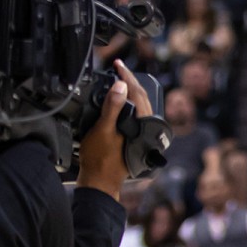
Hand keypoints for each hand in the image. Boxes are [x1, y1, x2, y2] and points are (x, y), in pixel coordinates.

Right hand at [78, 60, 152, 199]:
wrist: (100, 182)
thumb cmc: (100, 158)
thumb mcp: (103, 129)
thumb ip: (113, 107)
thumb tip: (121, 86)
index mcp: (142, 126)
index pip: (138, 93)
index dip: (127, 76)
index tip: (118, 64)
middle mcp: (146, 130)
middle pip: (142, 98)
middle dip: (130, 81)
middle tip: (118, 68)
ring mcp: (143, 135)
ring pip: (142, 107)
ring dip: (131, 92)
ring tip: (120, 80)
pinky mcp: (137, 139)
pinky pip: (137, 116)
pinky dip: (130, 104)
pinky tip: (121, 101)